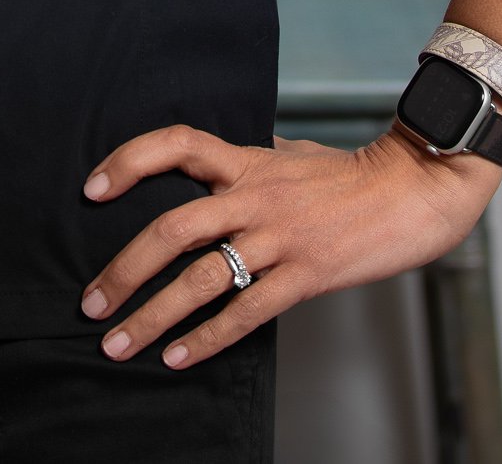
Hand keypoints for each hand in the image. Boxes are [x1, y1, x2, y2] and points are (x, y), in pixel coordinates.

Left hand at [77, 122, 500, 368]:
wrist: (409, 189)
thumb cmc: (349, 173)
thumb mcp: (292, 153)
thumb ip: (251, 161)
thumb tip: (217, 167)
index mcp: (246, 162)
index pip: (176, 144)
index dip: (129, 162)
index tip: (92, 190)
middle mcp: (254, 196)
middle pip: (173, 228)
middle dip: (124, 270)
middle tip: (91, 302)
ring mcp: (278, 238)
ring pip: (201, 278)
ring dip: (153, 315)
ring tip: (118, 343)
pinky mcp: (304, 275)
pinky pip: (245, 313)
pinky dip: (206, 338)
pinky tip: (177, 357)